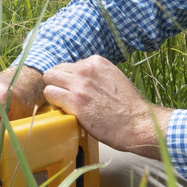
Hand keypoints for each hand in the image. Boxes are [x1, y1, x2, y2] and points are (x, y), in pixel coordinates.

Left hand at [39, 55, 171, 157]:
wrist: (137, 124)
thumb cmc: (128, 107)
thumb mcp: (114, 79)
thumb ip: (96, 76)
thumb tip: (81, 80)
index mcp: (96, 62)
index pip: (70, 65)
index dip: (70, 80)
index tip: (76, 91)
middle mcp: (86, 69)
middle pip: (56, 70)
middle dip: (58, 83)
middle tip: (65, 98)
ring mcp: (79, 84)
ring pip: (49, 79)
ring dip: (54, 92)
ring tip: (64, 105)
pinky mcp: (74, 101)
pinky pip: (50, 94)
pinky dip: (54, 103)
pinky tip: (65, 111)